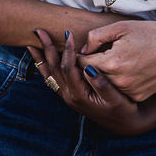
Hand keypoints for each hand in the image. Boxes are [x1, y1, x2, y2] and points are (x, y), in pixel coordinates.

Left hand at [31, 29, 152, 136]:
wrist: (124, 124)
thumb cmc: (123, 109)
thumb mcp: (116, 98)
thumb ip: (101, 84)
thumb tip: (88, 68)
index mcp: (80, 95)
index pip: (68, 68)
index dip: (68, 50)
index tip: (68, 34)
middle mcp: (70, 96)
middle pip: (54, 69)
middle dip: (47, 49)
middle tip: (40, 32)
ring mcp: (67, 96)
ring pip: (50, 75)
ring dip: (41, 59)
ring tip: (31, 44)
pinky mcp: (70, 95)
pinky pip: (53, 80)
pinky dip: (45, 68)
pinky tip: (41, 60)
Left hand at [78, 17, 155, 101]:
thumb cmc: (148, 32)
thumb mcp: (119, 27)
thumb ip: (95, 37)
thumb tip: (82, 50)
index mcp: (112, 62)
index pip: (82, 63)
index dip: (80, 56)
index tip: (83, 50)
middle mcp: (120, 81)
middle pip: (93, 77)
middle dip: (91, 67)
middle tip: (96, 56)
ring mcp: (131, 91)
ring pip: (106, 86)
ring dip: (105, 77)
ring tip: (114, 62)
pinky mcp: (140, 96)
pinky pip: (121, 92)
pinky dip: (120, 84)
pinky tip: (128, 71)